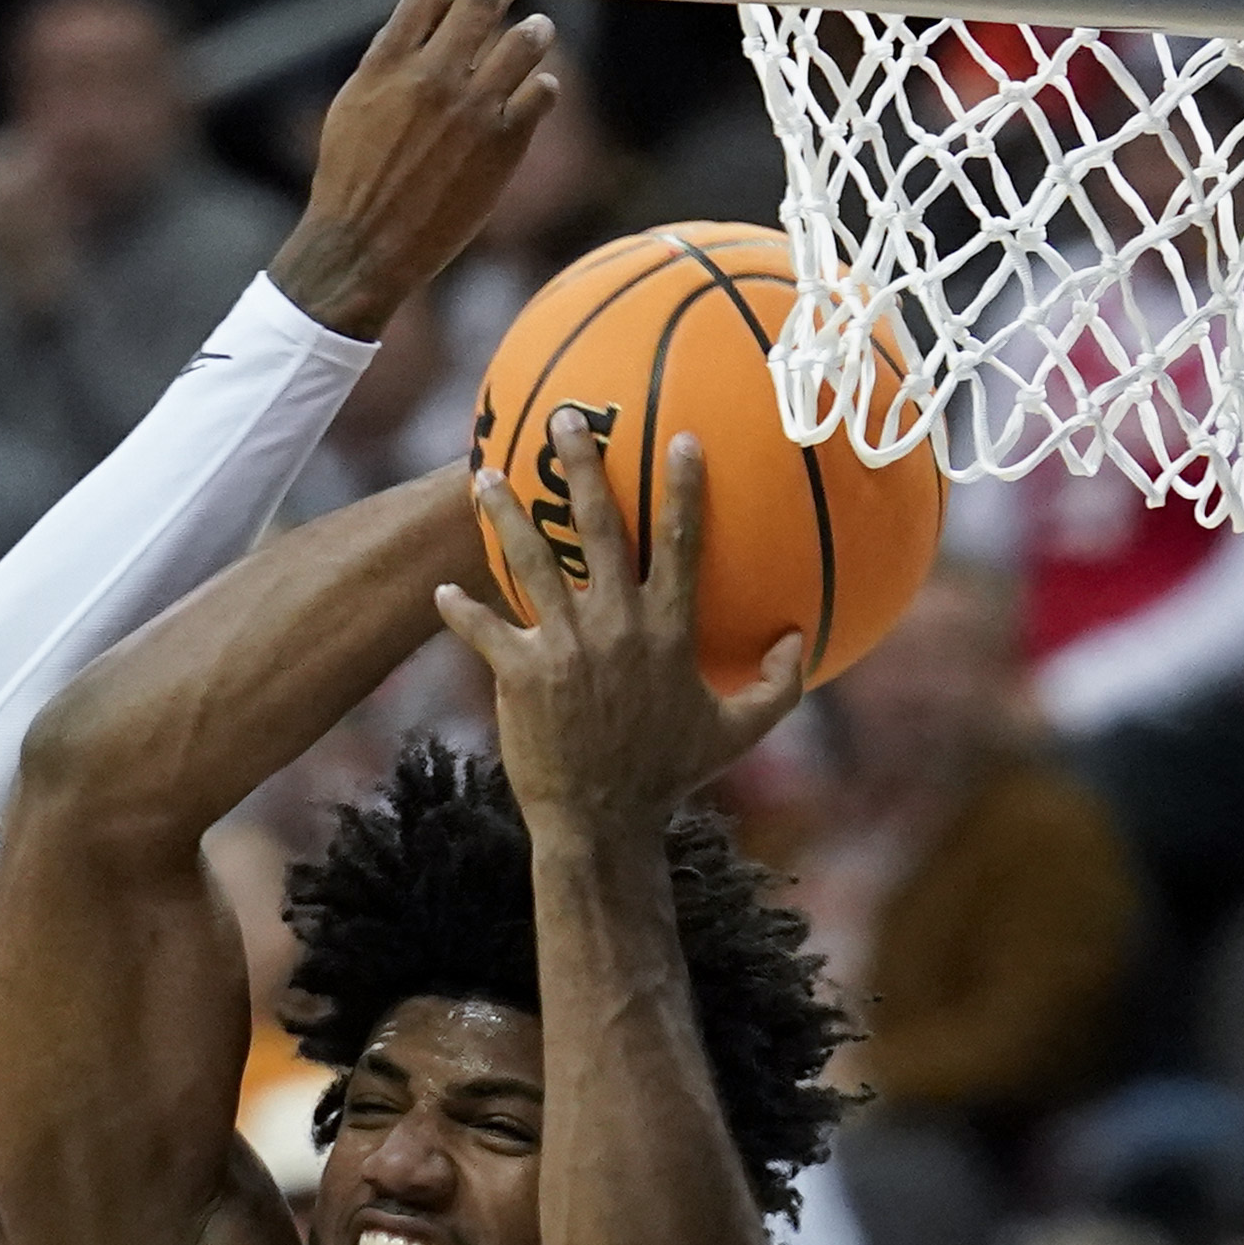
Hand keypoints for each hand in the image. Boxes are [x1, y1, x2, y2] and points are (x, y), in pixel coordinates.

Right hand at [270, 0, 560, 340]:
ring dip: (536, 30)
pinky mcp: (503, 145)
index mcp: (388, 62)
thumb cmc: (351, 180)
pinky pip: (543, 92)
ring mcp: (472, 109)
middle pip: (483, 1)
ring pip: (525, 41)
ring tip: (538, 30)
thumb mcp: (352, 105)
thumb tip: (420, 23)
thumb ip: (387, 60)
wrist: (365, 247)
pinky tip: (537, 89)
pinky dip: (544, 84)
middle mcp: (432, 77)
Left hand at [437, 414, 805, 829]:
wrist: (603, 823)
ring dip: (505, 516)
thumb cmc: (670, 776)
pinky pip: (485, 630)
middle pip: (601, 530)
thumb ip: (779, 685)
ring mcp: (566, 647)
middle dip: (583, 468)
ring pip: (533, 563)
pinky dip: (461, 610)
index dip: (683, 489)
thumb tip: (803, 639)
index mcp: (669, 632)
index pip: (681, 544)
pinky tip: (440, 590)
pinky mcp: (521, 674)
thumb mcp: (738, 733)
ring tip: (481, 477)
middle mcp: (618, 627)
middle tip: (566, 421)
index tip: (682, 439)